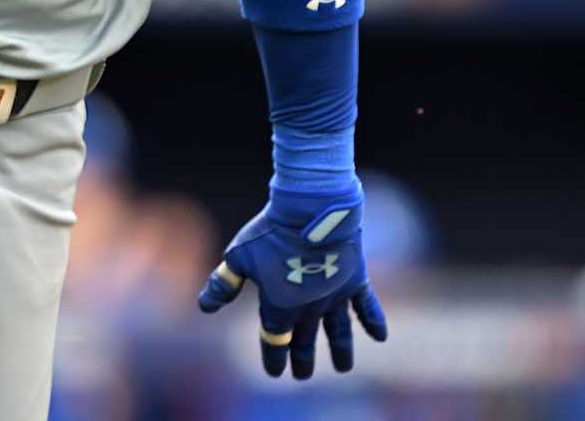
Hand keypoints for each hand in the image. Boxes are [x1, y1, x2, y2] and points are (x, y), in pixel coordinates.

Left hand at [198, 185, 387, 378]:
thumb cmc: (271, 231)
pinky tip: (380, 337)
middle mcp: (309, 308)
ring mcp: (335, 295)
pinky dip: (374, 321)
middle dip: (303, 358)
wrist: (311, 209)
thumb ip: (223, 284)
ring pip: (338, 331)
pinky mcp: (355, 279)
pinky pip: (367, 306)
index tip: (275, 372)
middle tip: (303, 375)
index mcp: (281, 307)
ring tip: (343, 368)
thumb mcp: (238, 256)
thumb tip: (204, 307)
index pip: (275, 341)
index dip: (274, 357)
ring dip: (340, 350)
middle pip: (305, 340)